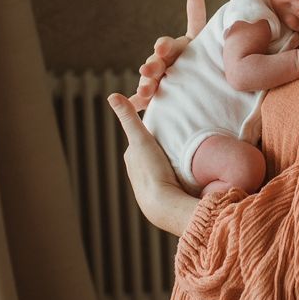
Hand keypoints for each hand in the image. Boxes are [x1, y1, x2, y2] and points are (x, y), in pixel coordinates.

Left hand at [108, 92, 198, 235]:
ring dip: (171, 157)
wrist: (163, 204)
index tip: (168, 118)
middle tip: (180, 133)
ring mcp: (149, 182)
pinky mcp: (163, 192)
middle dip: (163, 142)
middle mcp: (137, 170)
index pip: (143, 135)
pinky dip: (175, 170)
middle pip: (152, 149)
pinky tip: (186, 170)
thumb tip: (112, 95)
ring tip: (185, 151)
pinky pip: (169, 175)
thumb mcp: (140, 138)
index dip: (154, 126)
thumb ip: (129, 118)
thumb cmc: (151, 170)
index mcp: (131, 157)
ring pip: (161, 163)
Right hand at [130, 0, 206, 109]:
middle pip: (156, 63)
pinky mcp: (154, 96)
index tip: (163, 48)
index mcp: (174, 49)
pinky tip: (135, 105)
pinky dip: (137, 103)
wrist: (201, 81)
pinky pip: (143, 100)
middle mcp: (163, 63)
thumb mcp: (201, 40)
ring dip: (145, 85)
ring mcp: (157, 79)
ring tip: (145, 91)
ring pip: (148, 81)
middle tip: (151, 70)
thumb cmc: (199, 56)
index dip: (164, 46)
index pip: (167, 45)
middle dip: (153, 66)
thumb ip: (196, 19)